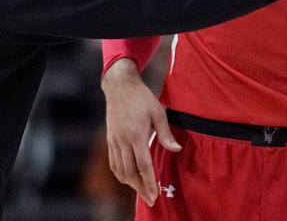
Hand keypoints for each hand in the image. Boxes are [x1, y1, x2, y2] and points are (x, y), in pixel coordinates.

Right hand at [101, 59, 180, 205]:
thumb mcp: (158, 111)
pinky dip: (120, 174)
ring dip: (131, 183)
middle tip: (150, 199)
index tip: (155, 195)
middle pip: (130, 172)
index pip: (143, 165)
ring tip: (142, 191)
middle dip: (141, 188)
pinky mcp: (110, 139)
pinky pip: (113, 162)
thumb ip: (165, 133)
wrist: (119, 86)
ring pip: (120, 169)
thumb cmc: (141, 98)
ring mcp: (114, 140)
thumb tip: (176, 150)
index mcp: (136, 134)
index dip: (149, 182)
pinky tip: (128, 179)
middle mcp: (123, 140)